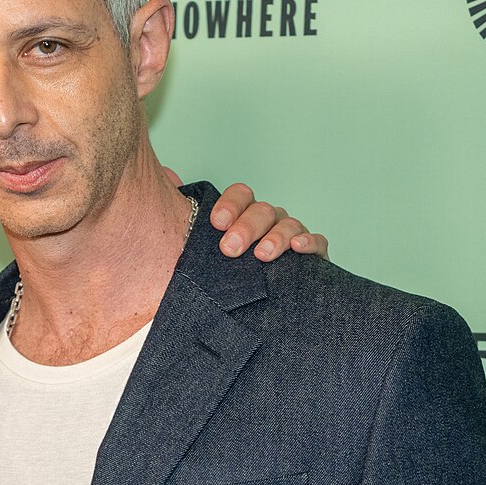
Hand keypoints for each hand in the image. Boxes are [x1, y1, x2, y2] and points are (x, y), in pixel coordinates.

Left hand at [165, 168, 328, 261]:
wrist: (253, 309)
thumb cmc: (224, 273)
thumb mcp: (199, 248)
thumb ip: (185, 213)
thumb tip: (168, 174)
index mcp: (244, 215)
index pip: (241, 195)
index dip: (230, 204)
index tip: (216, 223)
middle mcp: (269, 221)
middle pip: (262, 210)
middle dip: (247, 227)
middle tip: (230, 249)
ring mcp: (292, 237)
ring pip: (289, 224)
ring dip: (276, 237)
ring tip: (262, 255)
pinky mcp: (313, 257)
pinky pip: (317, 242)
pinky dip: (310, 242)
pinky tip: (298, 249)